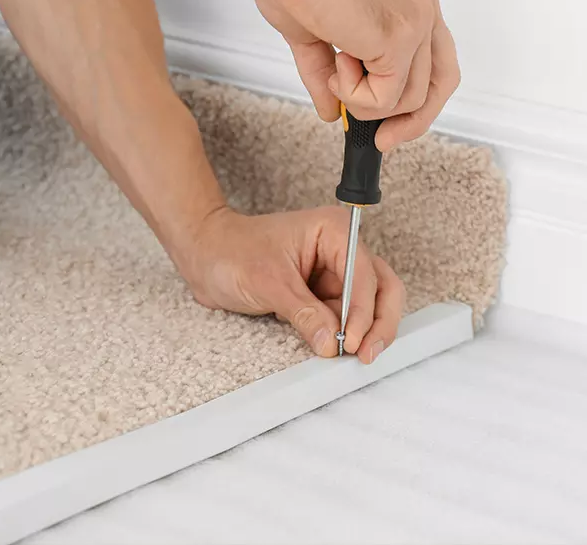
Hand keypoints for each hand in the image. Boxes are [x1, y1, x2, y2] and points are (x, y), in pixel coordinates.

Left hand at [174, 205, 403, 363]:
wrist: (206, 256)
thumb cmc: (232, 251)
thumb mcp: (269, 283)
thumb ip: (305, 313)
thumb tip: (332, 342)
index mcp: (333, 231)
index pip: (364, 272)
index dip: (363, 310)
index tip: (352, 340)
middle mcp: (340, 249)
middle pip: (380, 287)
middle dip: (378, 321)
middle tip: (367, 353)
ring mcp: (334, 273)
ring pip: (369, 305)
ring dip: (365, 331)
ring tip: (353, 355)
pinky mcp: (323, 294)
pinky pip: (346, 317)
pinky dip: (346, 334)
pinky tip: (338, 349)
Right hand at [252, 0, 459, 150]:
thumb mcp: (313, 35)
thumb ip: (328, 75)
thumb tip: (331, 110)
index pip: (435, 61)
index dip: (415, 100)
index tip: (388, 125)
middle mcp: (423, 6)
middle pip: (439, 84)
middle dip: (410, 122)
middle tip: (382, 141)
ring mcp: (415, 21)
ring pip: (409, 98)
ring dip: (363, 100)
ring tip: (334, 67)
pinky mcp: (398, 37)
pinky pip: (385, 98)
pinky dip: (354, 96)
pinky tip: (336, 64)